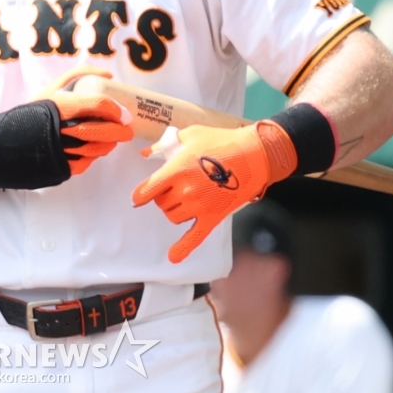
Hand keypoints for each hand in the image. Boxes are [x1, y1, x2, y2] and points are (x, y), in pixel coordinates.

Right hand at [35, 67, 132, 174]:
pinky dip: (96, 155)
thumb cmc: (34, 112)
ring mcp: (66, 150)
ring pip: (99, 148)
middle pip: (104, 130)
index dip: (116, 110)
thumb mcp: (52, 88)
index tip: (126, 114)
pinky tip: (96, 149)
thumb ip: (79, 75)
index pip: (99, 105)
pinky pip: (88, 161)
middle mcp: (65, 128)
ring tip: (112, 138)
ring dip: (110, 143)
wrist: (9, 143)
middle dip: (120, 131)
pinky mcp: (64, 167)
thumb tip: (108, 76)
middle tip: (127, 129)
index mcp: (63, 105)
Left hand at [131, 121, 297, 262]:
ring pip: (173, 217)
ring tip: (185, 200)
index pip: (148, 189)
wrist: (254, 155)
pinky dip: (182, 249)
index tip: (139, 197)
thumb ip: (166, 145)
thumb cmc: (222, 141)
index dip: (141, 194)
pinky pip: (194, 238)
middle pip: (161, 203)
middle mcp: (185, 191)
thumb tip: (147, 153)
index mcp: (177, 169)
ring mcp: (199, 206)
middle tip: (174, 187)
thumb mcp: (191, 135)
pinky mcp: (213, 217)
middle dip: (163, 197)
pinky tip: (173, 257)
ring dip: (174, 210)